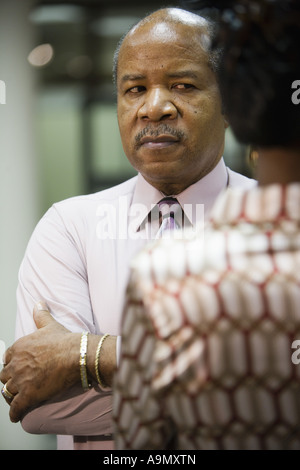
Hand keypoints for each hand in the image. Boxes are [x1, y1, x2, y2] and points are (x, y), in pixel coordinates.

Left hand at [0, 301, 80, 422]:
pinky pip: (16, 408)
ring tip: (16, 398)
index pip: (6, 358)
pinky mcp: (29, 396)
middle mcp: (16, 364)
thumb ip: (41, 314)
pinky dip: (15, 413)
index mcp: (18, 347)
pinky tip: (17, 415)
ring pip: (7, 391)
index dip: (12, 363)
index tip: (17, 367)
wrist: (77, 354)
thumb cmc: (65, 340)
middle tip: (18, 382)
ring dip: (11, 395)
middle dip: (10, 379)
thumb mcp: (50, 324)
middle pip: (4, 376)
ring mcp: (21, 381)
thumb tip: (39, 303)